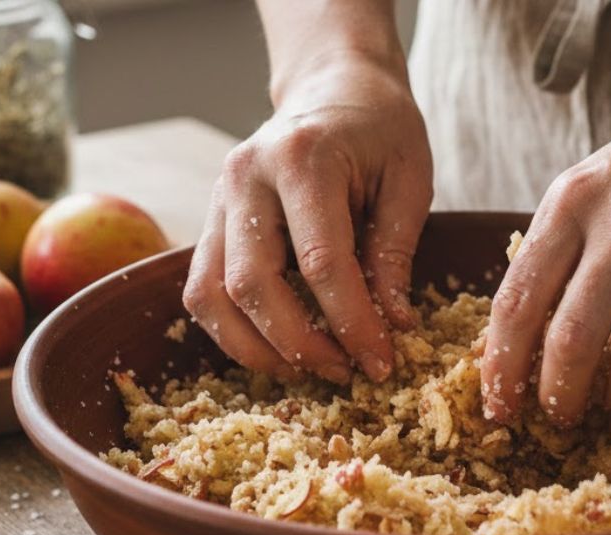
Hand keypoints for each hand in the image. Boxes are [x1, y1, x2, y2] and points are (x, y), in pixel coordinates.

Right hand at [183, 56, 431, 383]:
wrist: (334, 87)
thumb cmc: (380, 131)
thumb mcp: (409, 182)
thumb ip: (394, 255)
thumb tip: (392, 328)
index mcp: (302, 159)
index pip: (320, 263)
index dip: (351, 323)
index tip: (380, 363)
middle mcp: (245, 177)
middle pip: (250, 284)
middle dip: (299, 344)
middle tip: (344, 372)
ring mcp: (217, 198)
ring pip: (210, 296)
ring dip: (255, 348)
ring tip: (308, 368)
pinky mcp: (209, 221)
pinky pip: (202, 290)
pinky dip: (234, 330)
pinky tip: (278, 345)